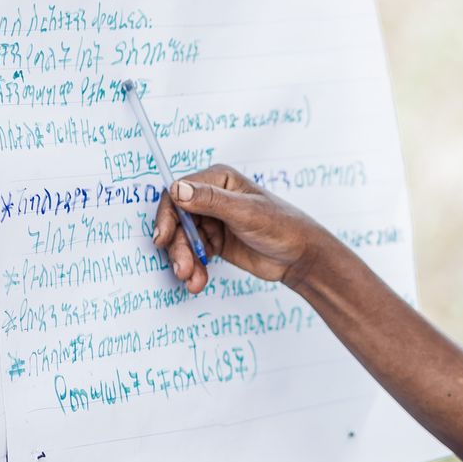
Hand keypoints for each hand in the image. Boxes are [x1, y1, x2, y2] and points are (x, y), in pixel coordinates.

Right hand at [150, 163, 329, 294]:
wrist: (300, 257)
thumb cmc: (281, 226)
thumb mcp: (246, 212)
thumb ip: (211, 201)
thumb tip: (177, 189)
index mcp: (218, 180)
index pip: (178, 193)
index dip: (167, 216)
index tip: (162, 239)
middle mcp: (211, 198)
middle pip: (177, 220)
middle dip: (178, 246)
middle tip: (182, 269)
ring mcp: (212, 220)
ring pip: (183, 240)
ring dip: (185, 261)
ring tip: (192, 279)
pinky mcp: (214, 241)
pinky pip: (193, 253)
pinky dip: (193, 268)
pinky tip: (198, 281)